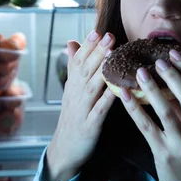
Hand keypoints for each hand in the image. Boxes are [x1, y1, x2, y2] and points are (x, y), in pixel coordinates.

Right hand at [43, 30, 115, 180]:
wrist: (64, 150)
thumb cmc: (73, 117)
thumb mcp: (71, 91)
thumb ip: (74, 67)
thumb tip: (72, 42)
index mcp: (73, 86)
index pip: (79, 61)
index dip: (88, 46)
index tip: (97, 30)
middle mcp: (76, 94)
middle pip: (86, 70)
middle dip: (97, 52)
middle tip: (108, 35)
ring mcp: (82, 110)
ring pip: (92, 87)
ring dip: (102, 70)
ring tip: (112, 56)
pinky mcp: (90, 125)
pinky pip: (99, 110)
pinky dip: (107, 99)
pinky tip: (116, 90)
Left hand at [119, 49, 180, 180]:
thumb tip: (178, 75)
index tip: (174, 53)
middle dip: (172, 75)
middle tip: (158, 61)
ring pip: (166, 111)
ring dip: (151, 88)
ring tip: (139, 72)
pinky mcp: (164, 154)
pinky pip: (146, 127)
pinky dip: (135, 109)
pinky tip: (125, 95)